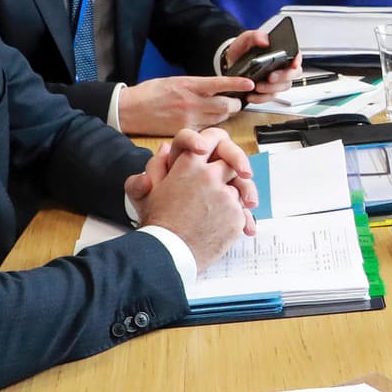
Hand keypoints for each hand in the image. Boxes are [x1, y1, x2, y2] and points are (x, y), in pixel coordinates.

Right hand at [118, 75, 253, 134]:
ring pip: (219, 118)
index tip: (249, 83)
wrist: (130, 109)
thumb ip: (196, 85)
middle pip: (225, 105)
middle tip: (236, 101)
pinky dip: (211, 125)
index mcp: (189, 85)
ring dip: (225, 114)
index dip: (237, 84)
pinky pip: (206, 129)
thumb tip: (215, 87)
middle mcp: (191, 102)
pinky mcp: (185, 131)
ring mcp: (189, 118)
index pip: (220, 84)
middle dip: (235, 104)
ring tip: (223, 110)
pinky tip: (208, 122)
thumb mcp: (175, 81)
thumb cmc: (150, 93)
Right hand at [132, 137, 256, 267]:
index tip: (218, 152)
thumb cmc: (158, 222)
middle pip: (231, 164)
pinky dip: (234, 217)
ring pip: (238, 188)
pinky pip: (242, 210)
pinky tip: (218, 226)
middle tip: (221, 187)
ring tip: (212, 214)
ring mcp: (226, 195)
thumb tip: (165, 148)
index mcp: (189, 165)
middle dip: (228, 174)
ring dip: (230, 198)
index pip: (214, 139)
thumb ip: (157, 165)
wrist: (168, 252)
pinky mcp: (236, 214)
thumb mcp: (149, 189)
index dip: (218, 144)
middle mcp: (209, 176)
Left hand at [222, 30, 303, 96]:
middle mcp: (282, 67)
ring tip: (257, 86)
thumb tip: (265, 41)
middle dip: (283, 77)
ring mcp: (277, 80)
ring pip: (282, 87)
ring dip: (270, 88)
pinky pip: (269, 97)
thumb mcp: (246, 39)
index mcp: (280, 53)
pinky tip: (252, 95)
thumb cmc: (242, 51)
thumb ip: (255, 36)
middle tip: (271, 77)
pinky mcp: (268, 91)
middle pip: (293, 74)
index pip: (296, 55)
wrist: (231, 64)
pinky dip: (261, 98)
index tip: (294, 64)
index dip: (297, 60)